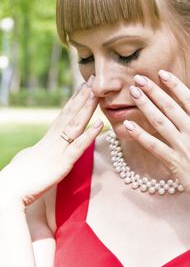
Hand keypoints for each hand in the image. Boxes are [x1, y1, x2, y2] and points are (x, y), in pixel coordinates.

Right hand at [0, 77, 102, 208]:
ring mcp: (58, 150)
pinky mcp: (62, 164)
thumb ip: (38, 154)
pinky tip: (100, 124)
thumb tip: (37, 151)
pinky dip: (90, 135)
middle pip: (70, 114)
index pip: (63, 115)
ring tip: (97, 91)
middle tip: (92, 79)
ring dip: (87, 107)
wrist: (7, 190)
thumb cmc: (17, 179)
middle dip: (82, 96)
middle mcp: (54, 140)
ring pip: (76, 124)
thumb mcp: (30, 161)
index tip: (82, 87)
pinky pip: (78, 147)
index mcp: (48, 140)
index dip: (74, 100)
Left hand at [123, 70, 189, 209]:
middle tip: (139, 78)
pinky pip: (152, 145)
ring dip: (145, 105)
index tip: (162, 73)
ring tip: (133, 93)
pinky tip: (128, 124)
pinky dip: (139, 134)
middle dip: (154, 90)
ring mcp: (181, 146)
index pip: (189, 99)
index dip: (175, 85)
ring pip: (159, 121)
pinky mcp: (172, 161)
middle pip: (170, 106)